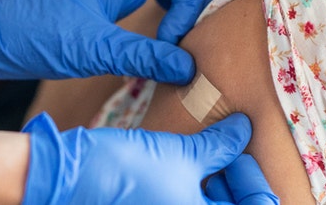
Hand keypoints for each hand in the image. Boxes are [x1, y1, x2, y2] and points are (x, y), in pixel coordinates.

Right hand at [22, 112, 274, 204]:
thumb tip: (244, 128)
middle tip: (225, 147)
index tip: (240, 153)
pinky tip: (186, 161)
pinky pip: (185, 203)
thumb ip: (220, 145)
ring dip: (215, 183)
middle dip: (234, 181)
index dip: (254, 182)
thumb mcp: (181, 154)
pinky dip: (193, 187)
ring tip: (204, 150)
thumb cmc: (127, 170)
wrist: (71, 176)